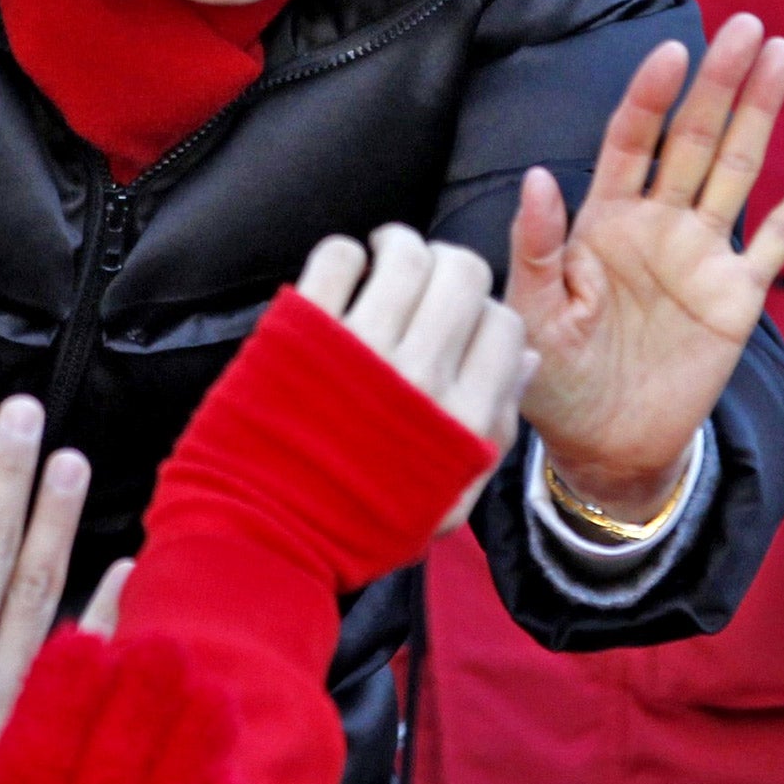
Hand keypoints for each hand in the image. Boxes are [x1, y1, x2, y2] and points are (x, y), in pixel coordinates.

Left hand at [294, 225, 533, 529]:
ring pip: (407, 255)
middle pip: (463, 274)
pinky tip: (341, 273)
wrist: (258, 539)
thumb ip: (492, 431)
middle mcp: (418, 379)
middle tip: (425, 278)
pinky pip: (339, 256)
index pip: (505, 327)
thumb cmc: (354, 525)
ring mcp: (358, 352)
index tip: (459, 322)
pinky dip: (346, 252)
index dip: (486, 315)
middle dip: (450, 266)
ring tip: (383, 256)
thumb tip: (526, 358)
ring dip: (399, 244)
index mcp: (459, 420)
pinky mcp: (299, 332)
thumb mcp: (444, 500)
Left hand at [510, 13, 783, 519]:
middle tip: (746, 27)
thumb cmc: (552, 377)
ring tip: (781, 55)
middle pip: (693, 139)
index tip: (672, 53)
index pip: (631, 141)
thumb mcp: (529, 312)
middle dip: (718, 83)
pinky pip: (779, 240)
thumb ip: (536, 245)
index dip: (651, 97)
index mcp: (601, 220)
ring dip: (760, 115)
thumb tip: (537, 176)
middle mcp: (656, 224)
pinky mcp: (737, 297)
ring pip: (737, 170)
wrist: (602, 445)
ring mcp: (701, 255)